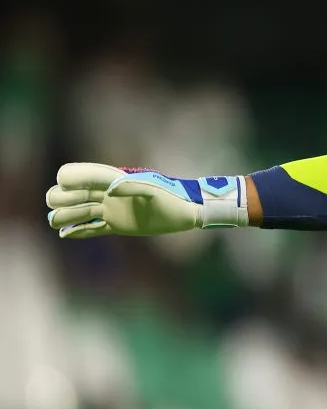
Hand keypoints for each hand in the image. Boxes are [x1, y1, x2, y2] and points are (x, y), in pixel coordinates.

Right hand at [46, 163, 247, 238]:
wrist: (185, 213)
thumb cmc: (171, 197)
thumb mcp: (153, 190)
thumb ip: (132, 186)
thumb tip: (111, 188)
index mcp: (113, 179)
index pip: (82, 173)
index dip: (69, 178)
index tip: (64, 184)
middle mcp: (107, 194)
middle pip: (72, 193)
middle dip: (61, 199)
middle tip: (60, 210)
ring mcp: (110, 210)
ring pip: (78, 212)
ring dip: (64, 217)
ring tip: (58, 224)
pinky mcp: (116, 225)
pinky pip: (91, 229)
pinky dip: (77, 231)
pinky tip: (64, 234)